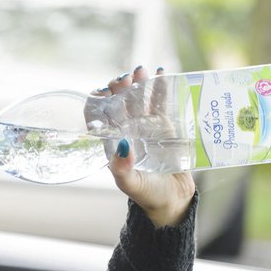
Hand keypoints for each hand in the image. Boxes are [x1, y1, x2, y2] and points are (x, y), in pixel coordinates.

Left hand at [89, 65, 195, 226]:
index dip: (98, 101)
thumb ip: (122, 168)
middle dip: (120, 88)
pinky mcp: (165, 125)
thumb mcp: (131, 184)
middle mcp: (127, 130)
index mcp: (113, 142)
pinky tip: (164, 73)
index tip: (102, 92)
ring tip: (142, 70)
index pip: (99, 116)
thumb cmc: (147, 194)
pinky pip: (161, 102)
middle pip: (120, 102)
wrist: (172, 200)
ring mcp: (146, 126)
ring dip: (140, 83)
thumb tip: (121, 146)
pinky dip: (162, 87)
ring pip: (140, 98)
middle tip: (125, 79)